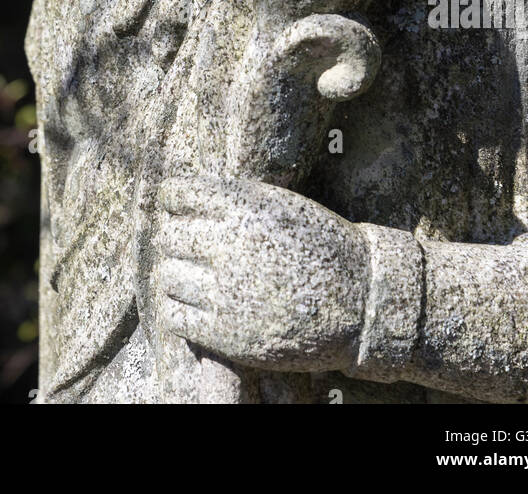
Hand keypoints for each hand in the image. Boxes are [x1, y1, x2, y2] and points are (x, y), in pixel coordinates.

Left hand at [156, 174, 369, 370]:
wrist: (359, 300)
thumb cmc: (319, 244)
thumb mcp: (280, 204)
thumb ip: (234, 198)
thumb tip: (183, 198)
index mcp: (243, 207)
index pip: (177, 193)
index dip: (173, 199)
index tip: (177, 207)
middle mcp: (230, 245)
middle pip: (169, 236)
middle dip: (176, 238)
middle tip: (189, 245)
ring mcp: (226, 292)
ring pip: (168, 276)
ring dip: (177, 274)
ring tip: (195, 277)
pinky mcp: (226, 334)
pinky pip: (176, 316)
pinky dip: (178, 308)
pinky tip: (194, 304)